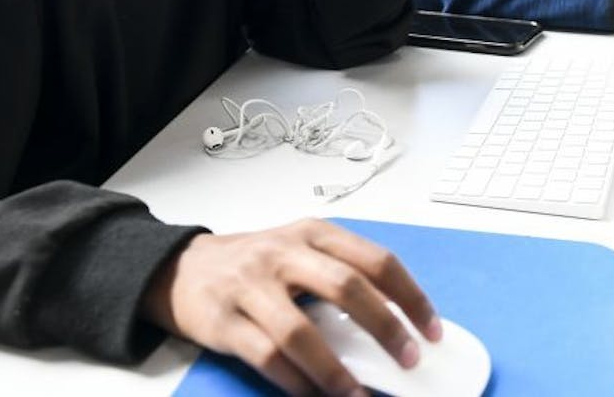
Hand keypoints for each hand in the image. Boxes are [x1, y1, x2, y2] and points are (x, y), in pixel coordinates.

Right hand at [142, 219, 440, 396]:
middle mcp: (283, 253)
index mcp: (313, 232)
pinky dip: (296, 382)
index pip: (375, 260)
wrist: (181, 268)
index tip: (432, 330)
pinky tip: (315, 395)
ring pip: (301, 331)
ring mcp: (250, 285)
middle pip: (346, 287)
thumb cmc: (254, 264)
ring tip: (358, 396)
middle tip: (408, 361)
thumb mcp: (299, 253)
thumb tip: (394, 328)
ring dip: (336, 371)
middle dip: (385, 328)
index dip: (410, 297)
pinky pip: (266, 357)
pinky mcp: (223, 320)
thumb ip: (340, 278)